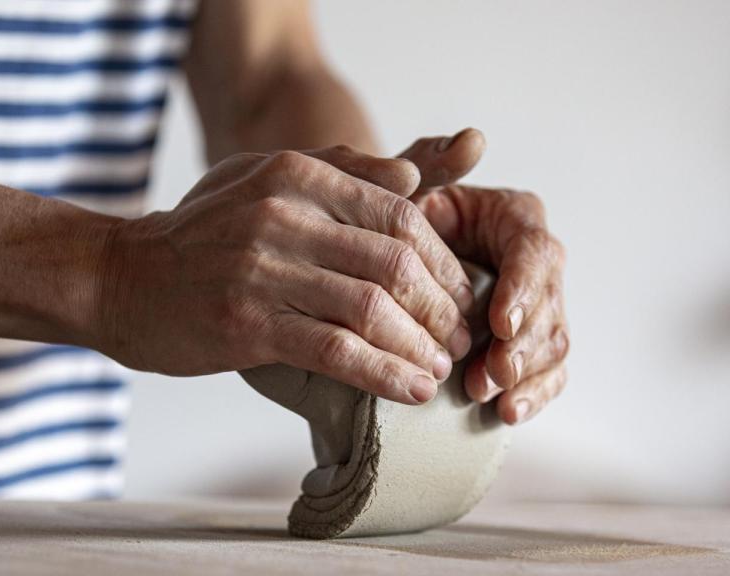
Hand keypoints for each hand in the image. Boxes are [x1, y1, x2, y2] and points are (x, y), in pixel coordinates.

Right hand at [96, 146, 474, 403]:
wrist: (120, 277)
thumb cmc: (201, 234)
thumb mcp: (260, 179)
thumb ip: (339, 170)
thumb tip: (412, 175)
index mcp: (296, 175)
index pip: (400, 215)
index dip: (443, 261)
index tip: (460, 295)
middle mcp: (282, 215)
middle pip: (396, 263)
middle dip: (443, 309)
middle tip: (460, 340)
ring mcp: (262, 270)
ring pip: (372, 309)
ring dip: (420, 347)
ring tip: (438, 370)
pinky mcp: (247, 324)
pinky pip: (336, 351)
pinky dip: (383, 374)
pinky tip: (408, 391)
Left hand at [400, 129, 568, 424]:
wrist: (378, 255)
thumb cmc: (391, 216)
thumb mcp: (405, 188)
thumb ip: (433, 162)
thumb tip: (473, 138)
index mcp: (516, 220)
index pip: (536, 252)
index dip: (523, 288)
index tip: (499, 321)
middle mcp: (534, 263)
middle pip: (549, 304)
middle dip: (524, 342)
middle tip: (493, 372)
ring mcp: (533, 307)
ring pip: (552, 342)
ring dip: (525, 373)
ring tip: (489, 395)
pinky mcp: (526, 343)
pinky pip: (545, 372)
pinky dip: (531, 394)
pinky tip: (507, 412)